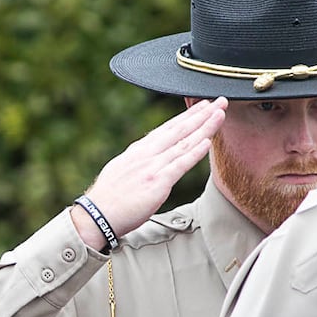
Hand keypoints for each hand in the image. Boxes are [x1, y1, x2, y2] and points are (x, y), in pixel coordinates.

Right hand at [70, 97, 226, 249]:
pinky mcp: (157, 182)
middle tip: (220, 101)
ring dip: (204, 127)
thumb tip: (147, 158)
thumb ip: (138, 162)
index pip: (167, 128)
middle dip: (201, 114)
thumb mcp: (121, 170)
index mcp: (139, 150)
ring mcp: (153, 166)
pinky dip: (195, 152)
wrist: (96, 215)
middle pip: (179, 129)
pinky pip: (180, 164)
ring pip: (184, 142)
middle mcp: (147, 154)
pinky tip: (207, 141)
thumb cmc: (108, 198)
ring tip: (220, 114)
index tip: (203, 106)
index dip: (187, 115)